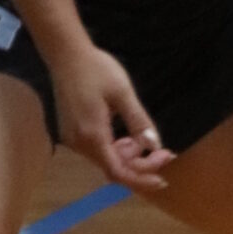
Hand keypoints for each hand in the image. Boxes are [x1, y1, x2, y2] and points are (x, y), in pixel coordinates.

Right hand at [48, 43, 172, 194]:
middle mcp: (79, 143)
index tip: (163, 178)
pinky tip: (127, 136)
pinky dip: (115, 149)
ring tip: (144, 137)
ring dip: (128, 156)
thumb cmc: (96, 69)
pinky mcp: (71, 132)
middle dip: (140, 165)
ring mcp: (73, 139)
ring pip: (105, 160)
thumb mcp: (123, 94)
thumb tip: (154, 146)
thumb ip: (139, 122)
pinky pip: (97, 150)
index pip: (118, 172)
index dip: (141, 178)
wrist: (66, 55)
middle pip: (113, 168)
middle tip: (165, 152)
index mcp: (92, 135)